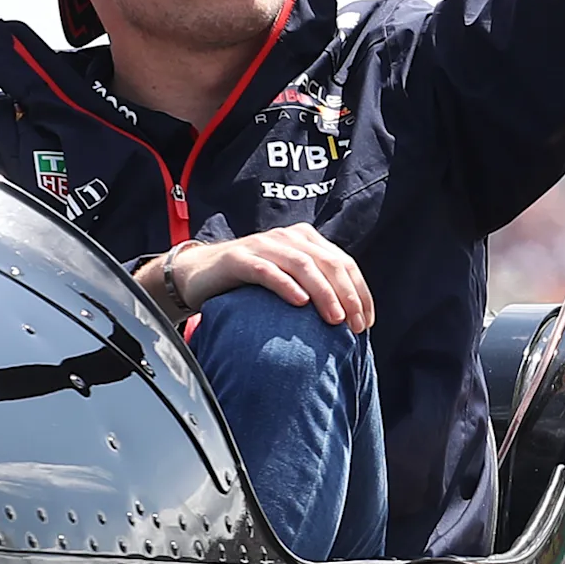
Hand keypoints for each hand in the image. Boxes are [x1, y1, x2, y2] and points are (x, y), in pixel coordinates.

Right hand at [149, 224, 375, 332]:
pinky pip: (267, 271)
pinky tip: (299, 303)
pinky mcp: (238, 259)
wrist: (197, 274)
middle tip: (354, 325)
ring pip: (302, 265)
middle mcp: (286, 237)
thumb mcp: (286, 281)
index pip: (343, 263)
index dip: (360, 292)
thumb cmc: (247, 284)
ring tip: (334, 319)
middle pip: (327, 263)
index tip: (367, 323)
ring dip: (323, 292)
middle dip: (347, 295)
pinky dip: (286, 286)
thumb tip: (348, 319)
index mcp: (304, 240)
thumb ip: (313, 288)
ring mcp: (262, 246)